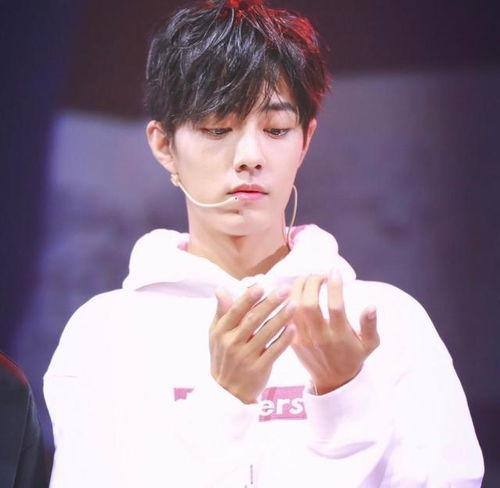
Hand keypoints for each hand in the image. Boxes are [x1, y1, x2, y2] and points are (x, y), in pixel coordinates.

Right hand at [209, 285, 295, 403]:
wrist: (226, 392)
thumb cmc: (223, 355)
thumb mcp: (215, 334)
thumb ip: (221, 311)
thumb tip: (221, 288)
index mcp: (221, 332)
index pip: (235, 311)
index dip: (248, 298)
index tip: (261, 285)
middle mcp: (232, 343)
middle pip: (253, 319)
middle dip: (270, 303)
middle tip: (285, 290)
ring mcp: (246, 357)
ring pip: (266, 334)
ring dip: (281, 318)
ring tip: (294, 305)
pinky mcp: (259, 369)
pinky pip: (274, 351)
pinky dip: (284, 339)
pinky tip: (294, 328)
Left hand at [290, 271, 378, 394]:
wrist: (332, 381)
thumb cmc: (353, 357)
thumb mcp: (370, 344)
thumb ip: (370, 325)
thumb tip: (371, 306)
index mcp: (340, 336)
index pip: (336, 307)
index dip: (335, 286)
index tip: (335, 272)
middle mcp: (319, 337)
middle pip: (309, 304)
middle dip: (313, 282)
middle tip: (320, 274)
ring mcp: (303, 338)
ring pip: (294, 307)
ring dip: (299, 287)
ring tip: (308, 278)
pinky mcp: (292, 340)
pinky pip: (286, 315)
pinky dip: (289, 299)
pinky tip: (296, 289)